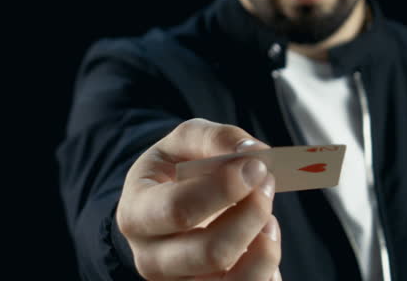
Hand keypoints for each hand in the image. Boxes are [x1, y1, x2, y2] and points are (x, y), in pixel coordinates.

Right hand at [117, 118, 282, 280]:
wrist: (165, 205)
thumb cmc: (177, 171)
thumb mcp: (185, 141)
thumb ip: (217, 139)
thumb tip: (254, 152)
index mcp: (136, 213)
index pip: (179, 209)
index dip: (225, 188)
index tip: (256, 166)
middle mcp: (152, 258)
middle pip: (212, 252)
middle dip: (251, 215)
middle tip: (267, 184)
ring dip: (265, 248)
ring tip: (269, 219)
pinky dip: (267, 269)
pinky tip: (264, 241)